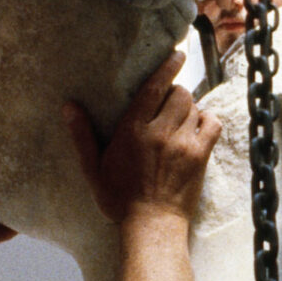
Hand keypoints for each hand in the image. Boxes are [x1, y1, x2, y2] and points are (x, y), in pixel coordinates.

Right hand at [63, 53, 220, 224]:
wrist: (151, 225)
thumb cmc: (119, 199)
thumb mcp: (93, 168)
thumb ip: (82, 135)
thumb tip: (69, 106)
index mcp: (133, 130)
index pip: (154, 87)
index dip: (167, 67)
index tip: (176, 54)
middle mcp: (160, 132)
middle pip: (179, 94)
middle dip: (177, 93)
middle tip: (170, 104)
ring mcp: (183, 143)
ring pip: (195, 107)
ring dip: (190, 108)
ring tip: (181, 119)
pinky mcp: (201, 156)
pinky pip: (213, 124)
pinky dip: (208, 121)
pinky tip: (199, 127)